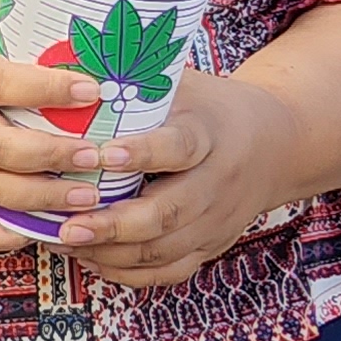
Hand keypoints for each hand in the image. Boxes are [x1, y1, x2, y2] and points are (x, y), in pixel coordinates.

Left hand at [46, 73, 307, 286]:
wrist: (275, 143)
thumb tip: (69, 66)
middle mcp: (217, 182)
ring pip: (164, 250)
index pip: (179, 147)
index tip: (101, 155)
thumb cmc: (209, 108)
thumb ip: (138, 83)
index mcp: (211, 134)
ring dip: (111, 253)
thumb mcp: (184, 86)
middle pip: (169, 212)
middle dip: (115, 225)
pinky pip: (169, 272)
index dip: (142, 154)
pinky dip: (128, 273)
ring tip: (64, 243)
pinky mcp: (211, 246)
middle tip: (67, 227)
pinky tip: (91, 261)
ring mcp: (216, 220)